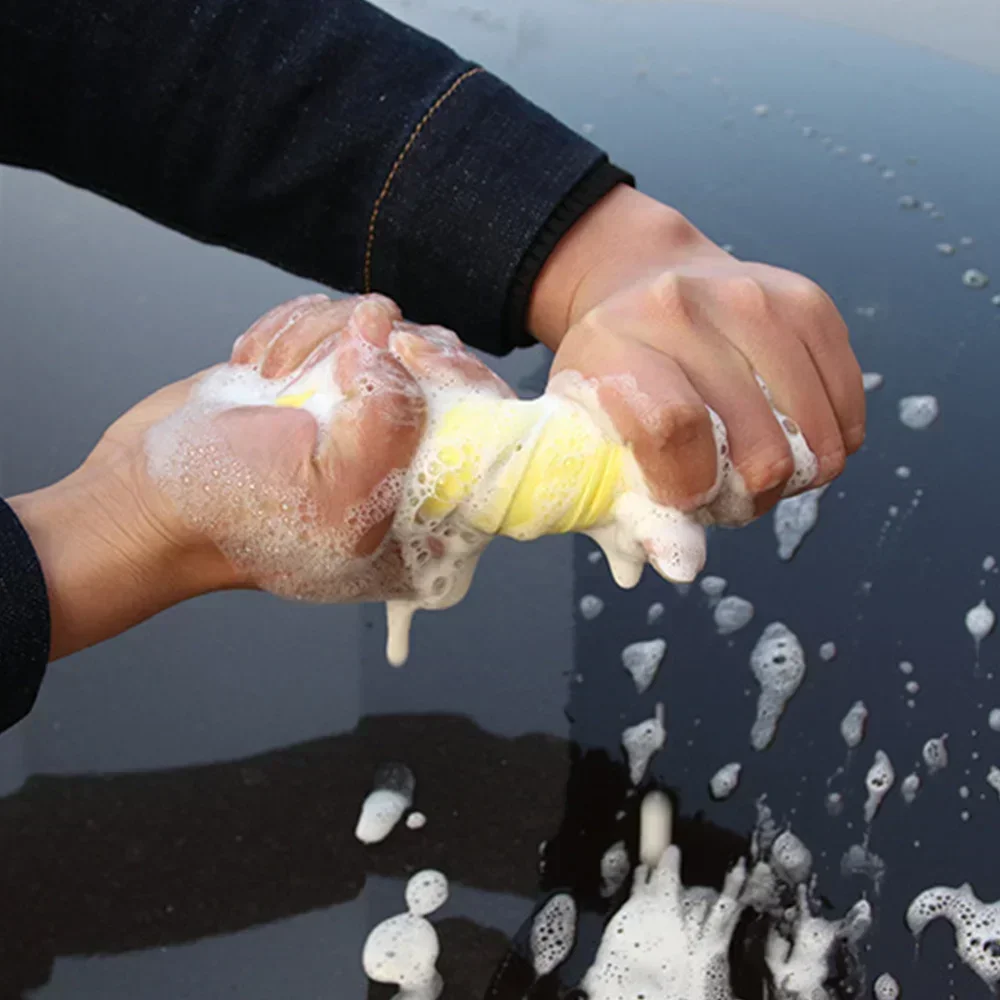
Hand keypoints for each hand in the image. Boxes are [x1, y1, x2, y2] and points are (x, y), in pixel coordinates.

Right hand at [11, 294, 436, 658]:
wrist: (144, 495)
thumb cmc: (233, 512)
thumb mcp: (333, 488)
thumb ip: (391, 416)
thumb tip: (387, 329)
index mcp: (433, 510)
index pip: (495, 426)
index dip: (459, 377)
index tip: (403, 359)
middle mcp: (408, 461)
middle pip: (443, 363)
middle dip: (379, 348)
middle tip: (325, 372)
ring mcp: (364, 416)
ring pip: (388, 330)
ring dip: (323, 334)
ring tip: (274, 377)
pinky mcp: (324, 379)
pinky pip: (338, 320)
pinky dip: (295, 328)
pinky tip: (262, 367)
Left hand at [528, 186, 864, 516]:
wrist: (645, 281)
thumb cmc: (616, 370)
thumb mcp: (589, 427)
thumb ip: (622, 501)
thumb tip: (682, 567)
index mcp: (619, 344)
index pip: (675, 429)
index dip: (691, 489)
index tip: (686, 501)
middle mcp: (690, 310)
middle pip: (761, 447)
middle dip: (749, 497)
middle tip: (725, 492)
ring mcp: (759, 299)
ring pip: (816, 437)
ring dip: (792, 476)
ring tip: (753, 464)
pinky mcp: (810, 304)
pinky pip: (848, 410)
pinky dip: (826, 443)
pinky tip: (787, 434)